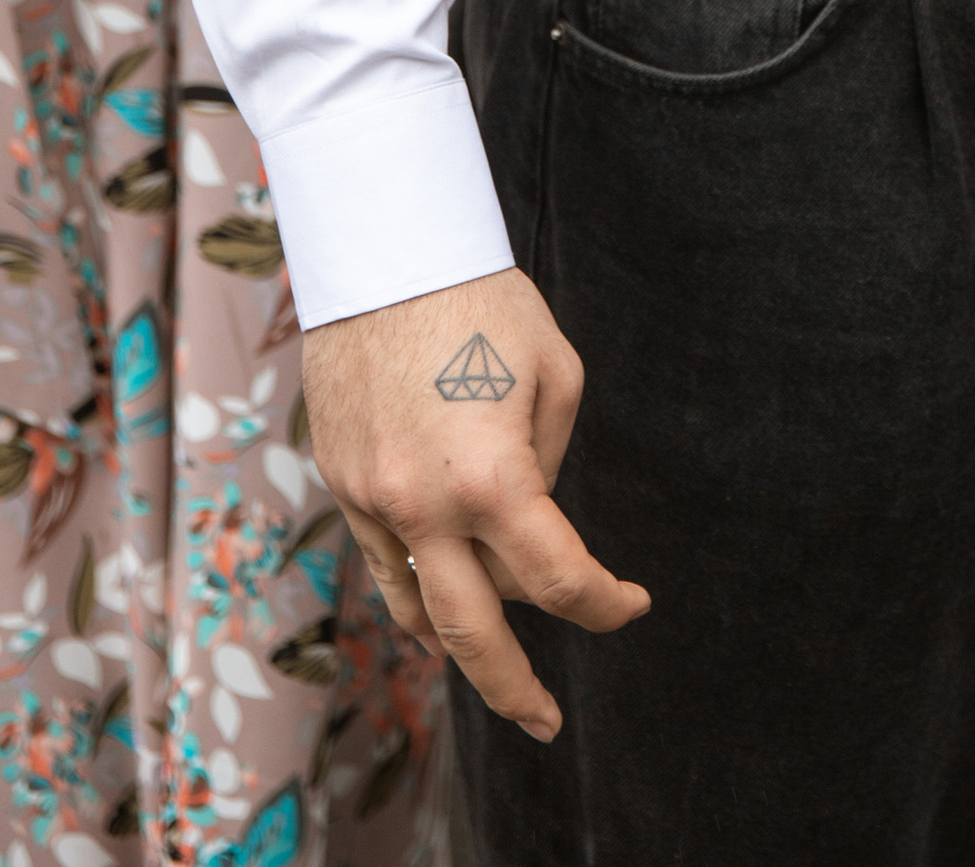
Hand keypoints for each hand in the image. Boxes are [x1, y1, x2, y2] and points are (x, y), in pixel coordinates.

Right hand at [301, 267, 649, 736]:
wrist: (386, 253)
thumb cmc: (487, 301)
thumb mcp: (555, 375)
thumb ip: (548, 464)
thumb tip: (529, 523)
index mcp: (492, 479)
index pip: (559, 580)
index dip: (606, 603)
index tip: (631, 604)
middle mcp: (425, 506)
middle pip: (474, 637)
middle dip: (516, 689)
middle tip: (547, 721)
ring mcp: (374, 501)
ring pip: (417, 609)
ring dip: (459, 646)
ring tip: (495, 669)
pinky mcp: (343, 483)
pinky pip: (384, 561)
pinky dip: (415, 592)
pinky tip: (439, 607)